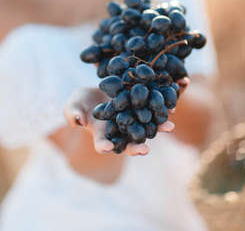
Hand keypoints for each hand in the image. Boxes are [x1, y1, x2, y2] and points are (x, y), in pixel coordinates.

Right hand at [63, 77, 189, 156]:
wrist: (94, 93)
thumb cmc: (80, 104)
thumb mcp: (73, 107)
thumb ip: (72, 115)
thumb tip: (76, 121)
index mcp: (101, 135)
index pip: (102, 144)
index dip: (104, 146)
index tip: (107, 148)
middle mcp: (118, 131)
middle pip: (129, 142)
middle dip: (137, 147)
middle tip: (145, 150)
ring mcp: (130, 121)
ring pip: (145, 127)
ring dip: (158, 128)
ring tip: (169, 127)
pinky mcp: (139, 108)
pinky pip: (151, 111)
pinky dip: (161, 110)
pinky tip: (171, 106)